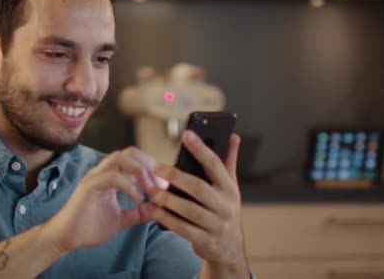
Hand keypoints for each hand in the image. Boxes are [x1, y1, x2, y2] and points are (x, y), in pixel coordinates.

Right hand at [44, 147, 159, 252]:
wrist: (66, 238)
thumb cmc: (89, 227)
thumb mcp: (121, 220)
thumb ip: (138, 213)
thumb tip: (158, 209)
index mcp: (111, 177)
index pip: (135, 159)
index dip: (152, 168)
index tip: (166, 185)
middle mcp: (103, 173)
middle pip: (130, 152)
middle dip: (148, 164)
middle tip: (160, 184)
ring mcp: (95, 177)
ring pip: (119, 158)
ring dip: (139, 171)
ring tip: (150, 189)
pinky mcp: (88, 187)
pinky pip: (111, 177)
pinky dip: (128, 185)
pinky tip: (137, 199)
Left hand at [148, 131, 247, 272]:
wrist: (230, 249)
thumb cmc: (224, 209)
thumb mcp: (230, 187)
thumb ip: (229, 162)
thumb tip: (233, 136)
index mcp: (230, 189)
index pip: (216, 165)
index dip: (201, 149)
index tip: (186, 134)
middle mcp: (226, 206)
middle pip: (199, 188)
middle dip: (176, 176)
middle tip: (155, 167)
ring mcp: (216, 225)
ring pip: (189, 210)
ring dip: (167, 199)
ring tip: (151, 190)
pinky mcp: (205, 241)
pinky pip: (182, 228)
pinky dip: (166, 218)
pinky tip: (153, 209)